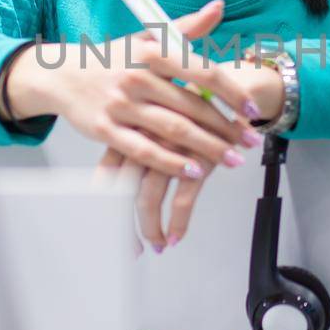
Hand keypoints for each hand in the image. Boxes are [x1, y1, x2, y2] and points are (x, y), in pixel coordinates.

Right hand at [5, 0, 262, 188]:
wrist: (61, 75)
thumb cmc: (111, 58)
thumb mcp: (145, 38)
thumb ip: (185, 28)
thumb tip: (219, 7)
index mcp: (152, 53)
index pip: (201, 72)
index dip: (231, 92)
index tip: (252, 108)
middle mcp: (138, 77)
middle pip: (192, 107)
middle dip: (226, 128)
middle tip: (250, 141)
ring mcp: (121, 105)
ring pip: (173, 130)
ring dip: (206, 148)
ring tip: (232, 160)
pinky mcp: (105, 130)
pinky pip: (144, 150)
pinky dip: (171, 163)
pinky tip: (193, 172)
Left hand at [94, 59, 284, 252]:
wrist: (227, 81)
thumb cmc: (190, 99)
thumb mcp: (158, 114)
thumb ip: (137, 139)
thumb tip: (116, 178)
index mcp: (129, 128)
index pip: (107, 174)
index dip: (102, 205)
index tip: (105, 227)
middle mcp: (143, 138)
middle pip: (121, 191)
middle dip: (122, 226)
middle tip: (130, 247)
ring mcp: (167, 148)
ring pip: (147, 199)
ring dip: (151, 229)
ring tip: (157, 244)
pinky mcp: (196, 158)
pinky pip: (182, 200)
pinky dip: (177, 223)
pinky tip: (176, 236)